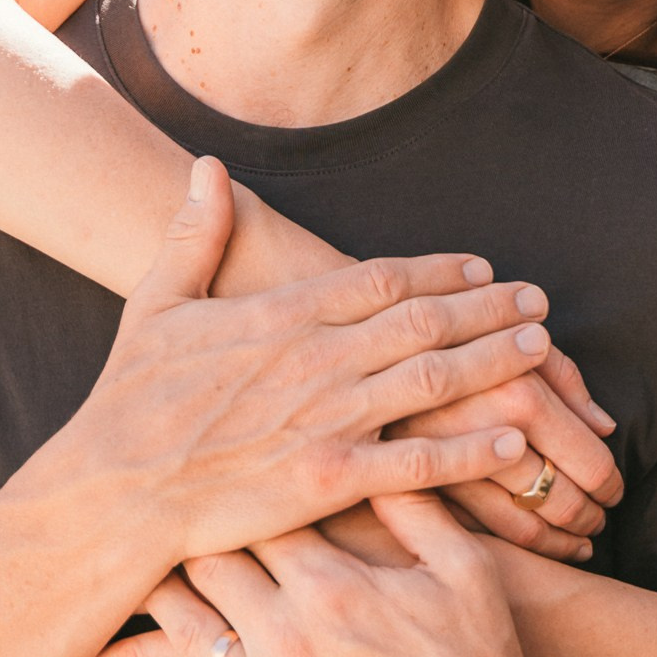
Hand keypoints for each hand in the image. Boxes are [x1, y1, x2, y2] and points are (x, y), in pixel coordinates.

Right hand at [0, 160, 570, 577]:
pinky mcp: (328, 481)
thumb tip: (206, 167)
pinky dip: (470, 451)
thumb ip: (193, 233)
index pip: (381, 279)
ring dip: (495, 363)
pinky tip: (513, 440)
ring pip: (433, 383)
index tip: (481, 268)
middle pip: (424, 323)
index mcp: (282, 316)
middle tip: (538, 301)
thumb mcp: (157, 303)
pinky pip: (417, 464)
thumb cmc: (130, 401)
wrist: (113, 490)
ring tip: (544, 351)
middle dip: (488, 309)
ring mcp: (326, 421)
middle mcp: (316, 362)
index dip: (440, 270)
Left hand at [74, 493, 568, 656]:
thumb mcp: (461, 566)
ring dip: (127, 636)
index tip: (193, 473)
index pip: (252, 517)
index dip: (222, 493)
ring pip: (183, 643)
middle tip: (118, 519)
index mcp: (329, 581)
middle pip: (202, 570)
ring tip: (76, 625)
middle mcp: (287, 633)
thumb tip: (376, 437)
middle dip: (165, 544)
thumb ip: (412, 502)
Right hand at [414, 349, 619, 556]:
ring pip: (520, 522)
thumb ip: (559, 377)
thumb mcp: (510, 341)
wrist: (334, 348)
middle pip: (557, 493)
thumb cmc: (443, 335)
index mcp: (514, 385)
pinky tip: (541, 545)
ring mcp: (440, 461)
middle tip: (599, 517)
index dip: (607, 478)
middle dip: (587, 512)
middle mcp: (481, 427)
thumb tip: (603, 427)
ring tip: (579, 538)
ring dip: (558, 536)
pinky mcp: (404, 488)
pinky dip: (518, 544)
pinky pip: (473, 529)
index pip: (586, 455)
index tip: (613, 488)